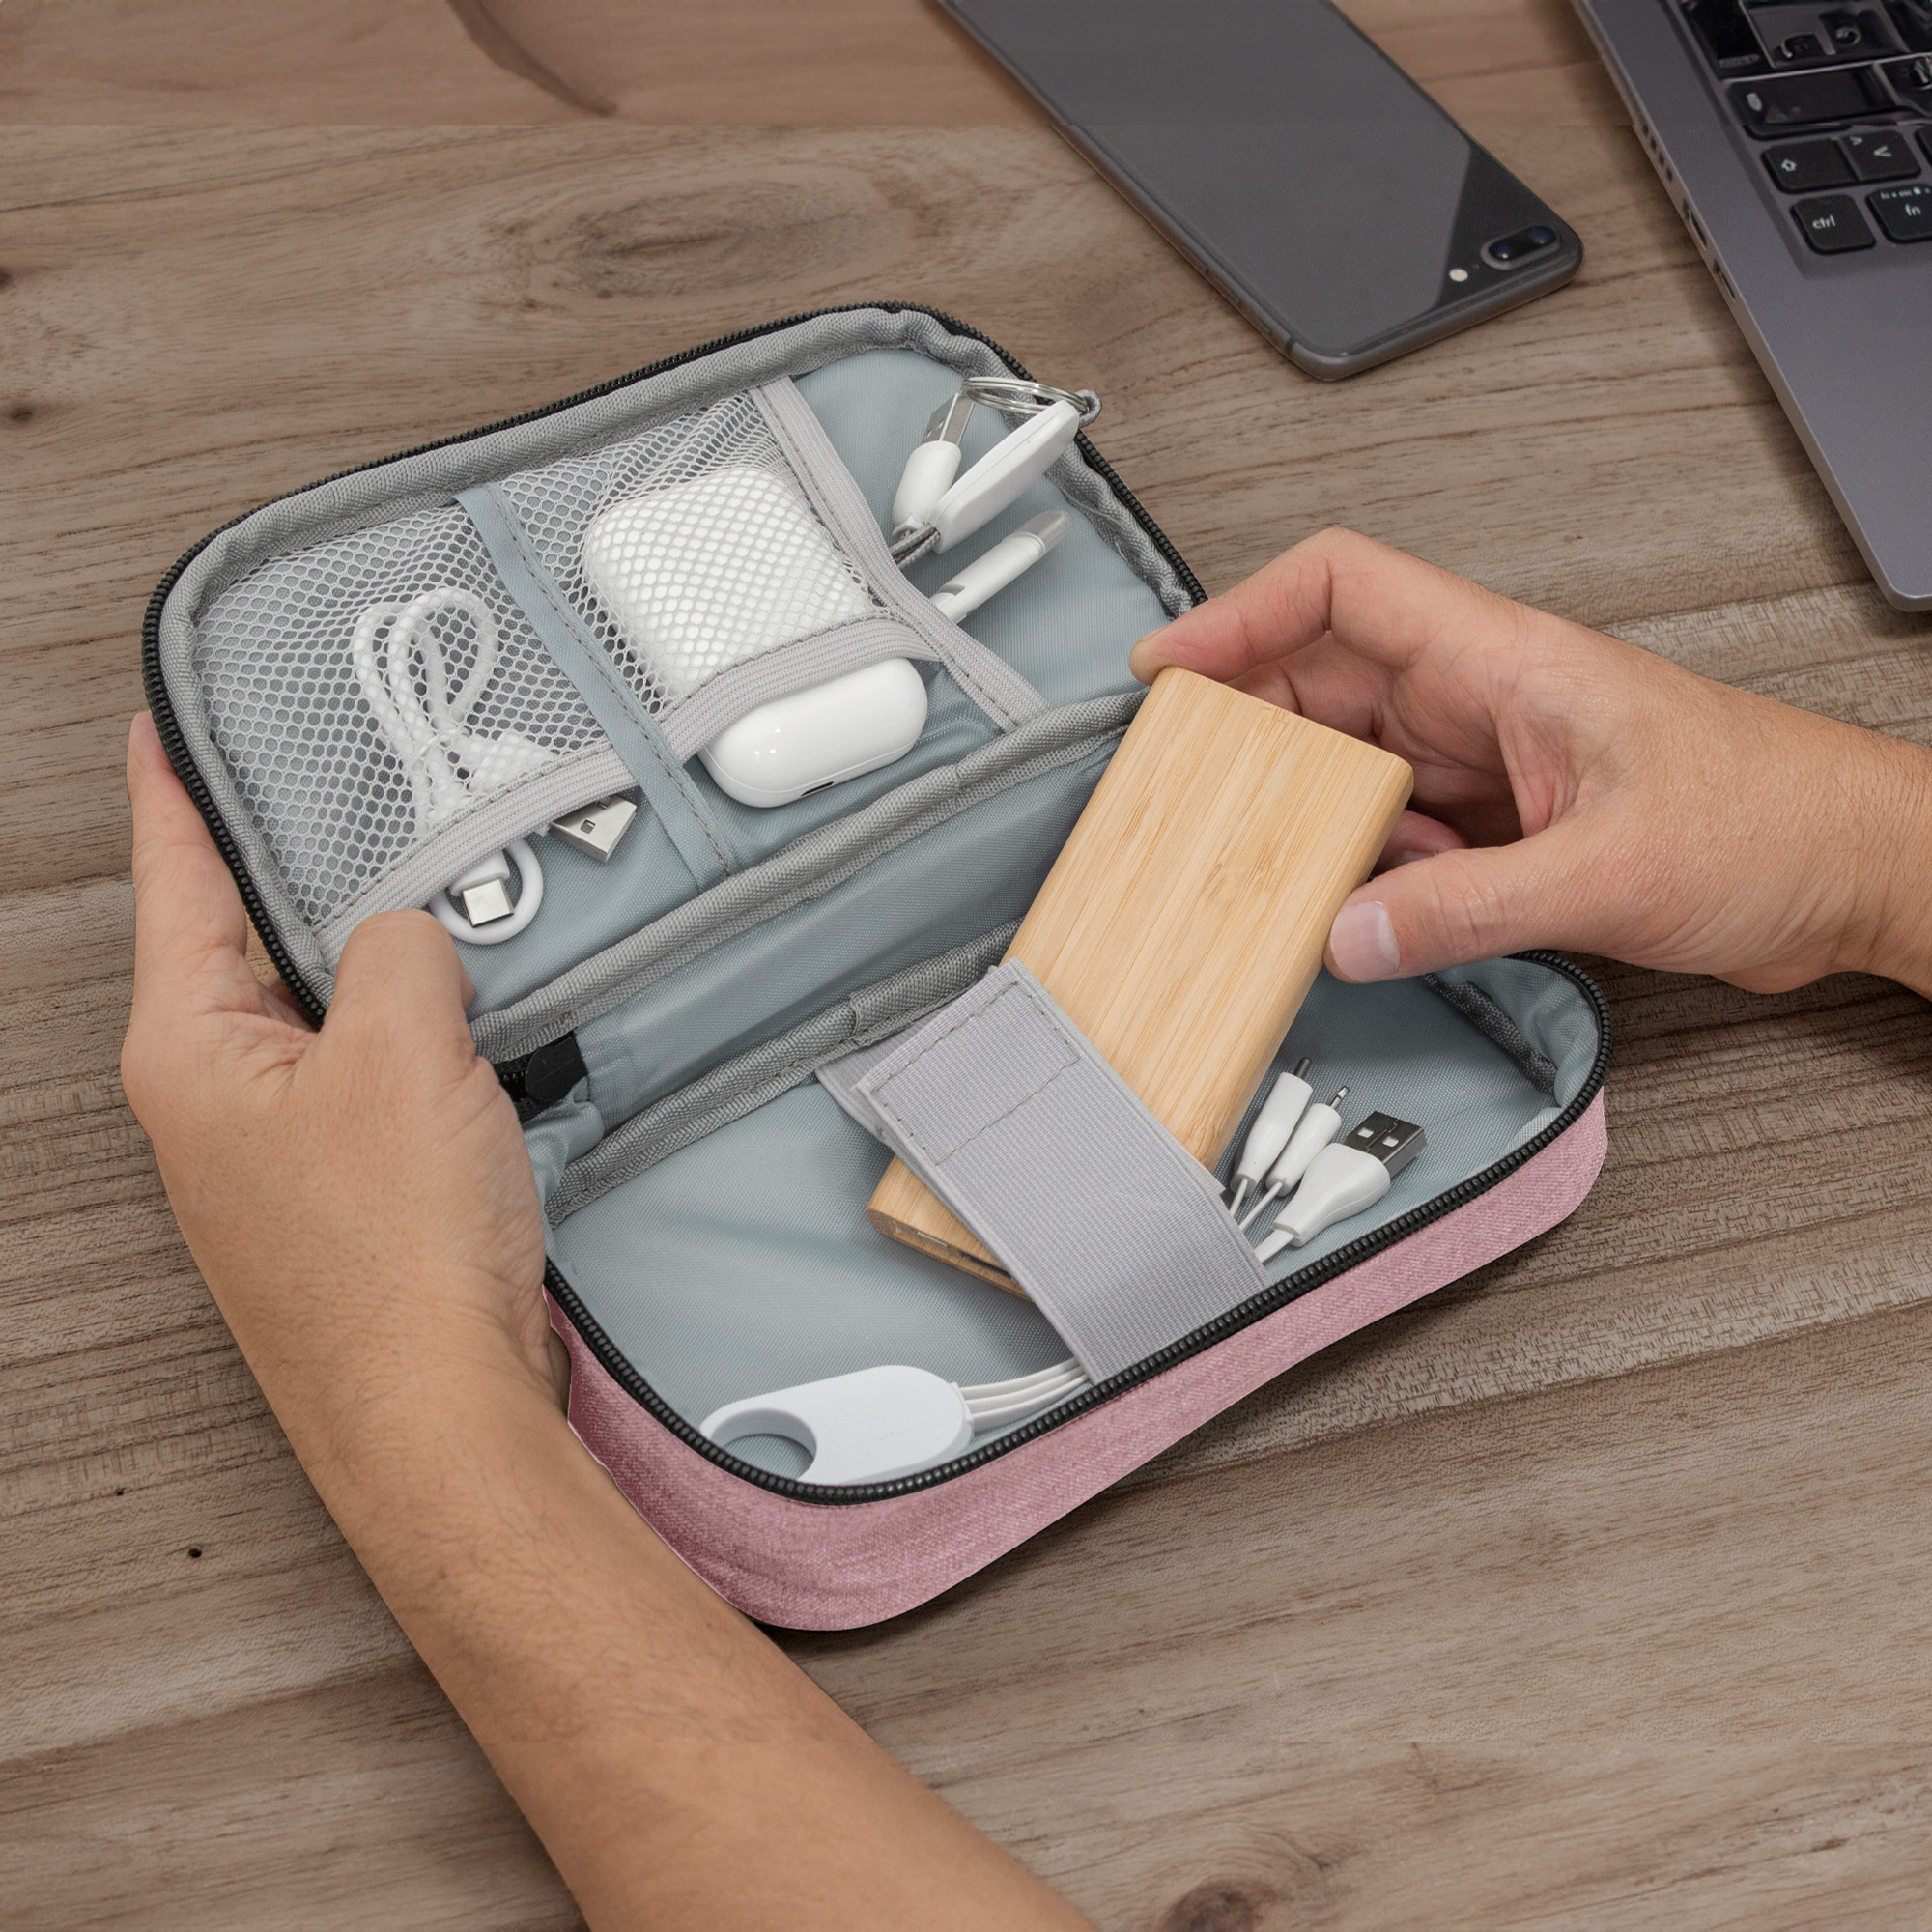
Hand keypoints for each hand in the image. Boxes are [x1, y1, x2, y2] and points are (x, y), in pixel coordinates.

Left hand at [119, 711, 556, 1463]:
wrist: (442, 1412)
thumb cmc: (395, 1265)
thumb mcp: (403, 1051)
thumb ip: (403, 949)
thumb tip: (413, 930)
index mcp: (188, 1048)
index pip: (175, 878)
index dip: (175, 790)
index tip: (163, 724)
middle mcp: (216, 1098)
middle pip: (254, 940)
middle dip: (311, 875)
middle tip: (357, 801)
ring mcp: (278, 1149)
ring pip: (329, 1011)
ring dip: (388, 970)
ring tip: (449, 925)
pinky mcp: (345, 1188)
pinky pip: (379, 1075)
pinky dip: (424, 1042)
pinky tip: (476, 1037)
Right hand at [1130, 529, 1931, 997]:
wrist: (1854, 870)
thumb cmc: (1776, 820)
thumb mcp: (1608, 869)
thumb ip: (1469, 906)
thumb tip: (1352, 932)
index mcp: (1504, 660)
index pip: (1342, 588)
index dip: (1241, 613)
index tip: (1171, 669)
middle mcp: (1486, 698)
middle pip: (1324, 678)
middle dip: (1249, 730)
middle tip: (1189, 790)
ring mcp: (1492, 760)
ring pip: (1354, 760)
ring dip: (1304, 811)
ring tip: (1264, 861)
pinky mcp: (1506, 823)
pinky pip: (1396, 828)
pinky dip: (1360, 864)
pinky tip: (1360, 904)